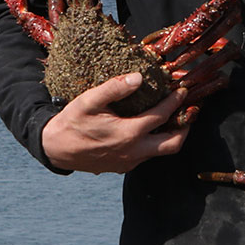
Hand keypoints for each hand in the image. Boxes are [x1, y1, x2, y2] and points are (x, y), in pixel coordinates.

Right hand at [39, 75, 191, 174]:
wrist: (55, 149)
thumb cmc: (72, 122)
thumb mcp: (89, 101)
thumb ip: (114, 88)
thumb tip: (138, 77)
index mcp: (129, 133)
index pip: (162, 115)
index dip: (175, 101)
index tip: (182, 90)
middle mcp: (134, 151)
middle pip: (173, 144)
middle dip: (185, 127)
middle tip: (189, 112)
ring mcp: (129, 162)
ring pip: (160, 152)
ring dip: (171, 136)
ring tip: (173, 119)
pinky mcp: (123, 167)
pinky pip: (146, 156)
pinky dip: (154, 142)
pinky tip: (150, 130)